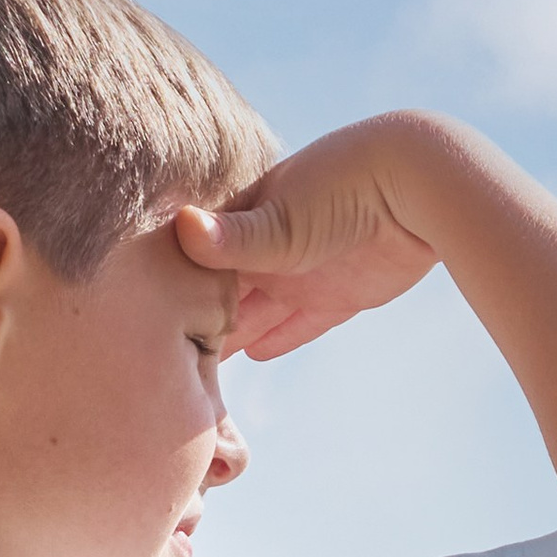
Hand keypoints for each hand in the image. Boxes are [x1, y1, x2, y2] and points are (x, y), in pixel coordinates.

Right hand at [175, 115, 442, 361]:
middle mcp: (269, 247)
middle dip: (198, 321)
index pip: (196, 262)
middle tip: (160, 362)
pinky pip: (302, 323)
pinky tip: (256, 355)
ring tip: (198, 372)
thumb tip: (181, 229)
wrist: (418, 184)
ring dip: (234, 338)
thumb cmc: (343, 188)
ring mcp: (305, 271)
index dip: (171, 291)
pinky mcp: (341, 294)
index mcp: (246, 222)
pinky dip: (281, 338)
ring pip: (259, 313)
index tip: (139, 324)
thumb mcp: (281, 219)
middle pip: (223, 292)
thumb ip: (232, 239)